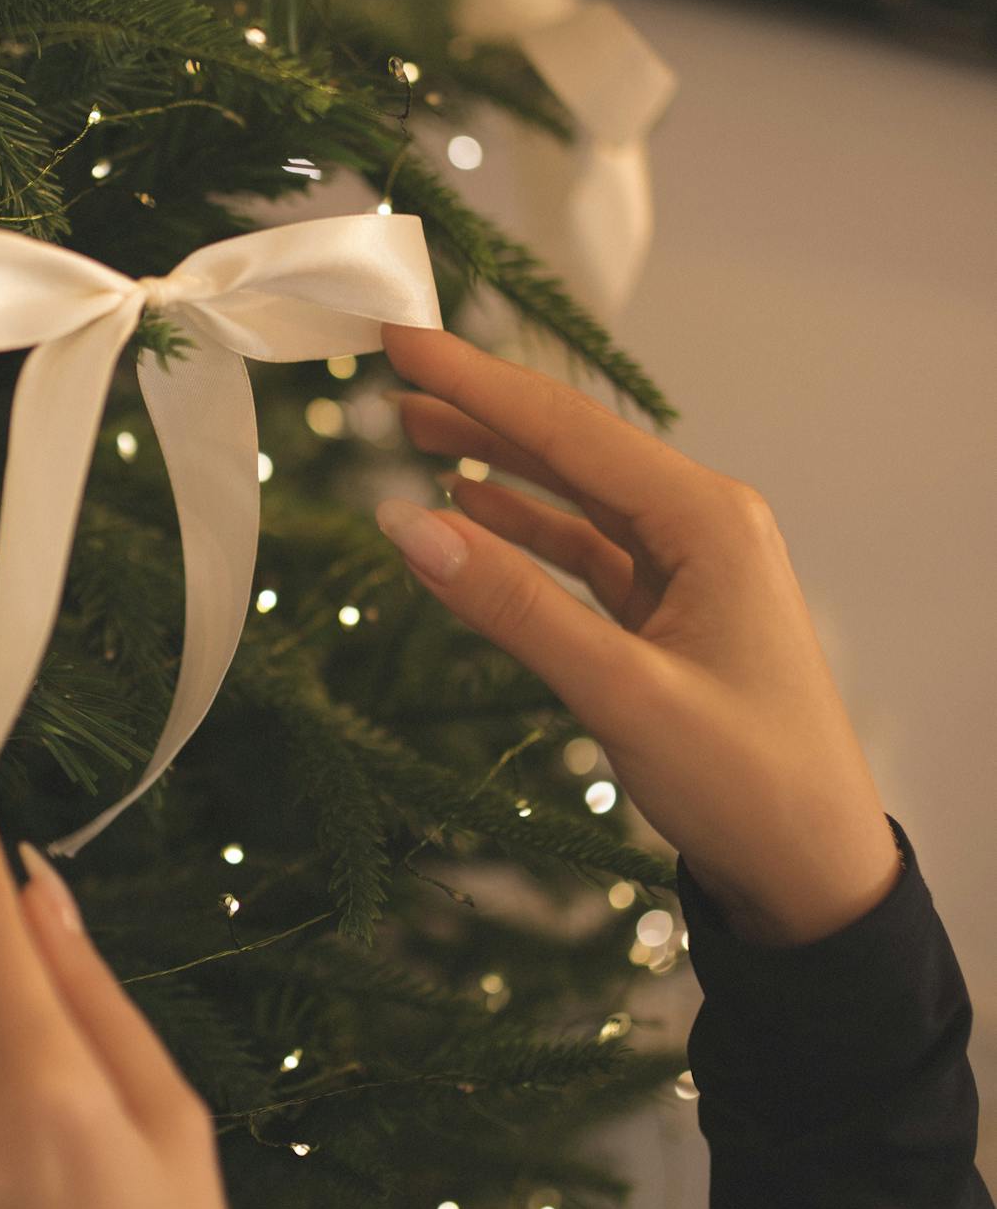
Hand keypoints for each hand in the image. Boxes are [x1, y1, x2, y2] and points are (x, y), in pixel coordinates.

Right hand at [375, 325, 901, 948]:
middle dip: (481, 407)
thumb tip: (408, 526)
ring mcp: (689, 568)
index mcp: (708, 520)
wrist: (815, 873)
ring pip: (575, 495)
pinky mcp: (670, 612)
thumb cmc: (746, 783)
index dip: (478, 380)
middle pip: (572, 446)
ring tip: (414, 427)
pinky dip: (524, 529)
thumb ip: (513, 607)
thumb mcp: (622, 694)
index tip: (402, 335)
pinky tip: (471, 509)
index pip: (570, 429)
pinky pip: (586, 550)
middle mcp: (703, 525)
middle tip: (392, 368)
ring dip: (497, 463)